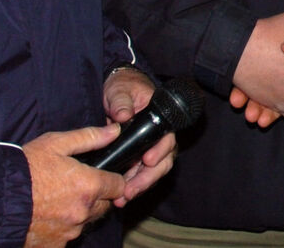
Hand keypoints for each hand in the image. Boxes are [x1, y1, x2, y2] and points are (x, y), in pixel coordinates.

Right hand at [23, 125, 124, 246]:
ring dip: (78, 212)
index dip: (114, 180)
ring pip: (84, 221)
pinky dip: (61, 227)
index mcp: (89, 186)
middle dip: (97, 196)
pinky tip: (47, 214)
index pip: (119, 186)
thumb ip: (90, 138)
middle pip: (104, 206)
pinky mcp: (54, 245)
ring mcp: (68, 232)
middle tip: (76, 185)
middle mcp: (82, 212)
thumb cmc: (25, 168)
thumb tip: (114, 132)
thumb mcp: (56, 144)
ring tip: (57, 199)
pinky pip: (66, 235)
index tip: (105, 176)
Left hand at [101, 67, 176, 203]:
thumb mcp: (120, 90)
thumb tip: (123, 116)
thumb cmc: (122, 87)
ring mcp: (149, 147)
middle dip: (149, 178)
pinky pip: (140, 175)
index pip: (167, 138)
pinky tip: (120, 196)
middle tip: (131, 189)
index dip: (160, 151)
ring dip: (140, 186)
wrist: (116, 92)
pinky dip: (132, 185)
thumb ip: (122, 102)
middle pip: (163, 161)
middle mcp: (158, 135)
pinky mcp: (138, 157)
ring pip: (152, 172)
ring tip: (123, 198)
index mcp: (159, 118)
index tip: (147, 160)